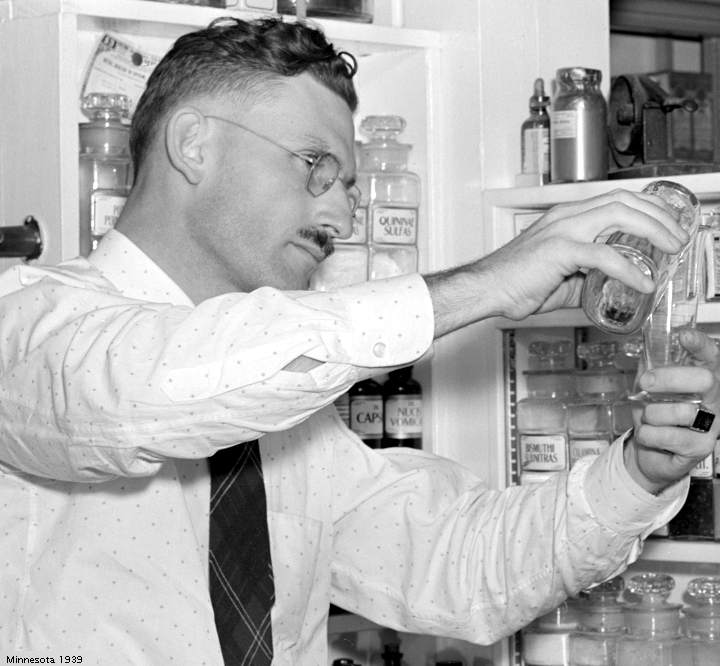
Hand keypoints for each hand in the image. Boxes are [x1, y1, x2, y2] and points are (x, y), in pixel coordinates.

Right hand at [479, 189, 686, 320]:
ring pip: (619, 213)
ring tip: (671, 248)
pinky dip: (629, 269)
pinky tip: (642, 282)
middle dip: (659, 214)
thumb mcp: (558, 280)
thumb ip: (583, 280)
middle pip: (624, 199)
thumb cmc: (512, 284)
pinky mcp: (559, 250)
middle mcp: (566, 217)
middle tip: (677, 236)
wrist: (485, 289)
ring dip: (653, 229)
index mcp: (565, 219)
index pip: (615, 200)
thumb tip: (603, 290)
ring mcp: (562, 230)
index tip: (666, 224)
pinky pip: (604, 255)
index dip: (647, 208)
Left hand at [624, 328, 719, 494]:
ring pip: (683, 411)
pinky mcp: (702, 448)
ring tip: (649, 419)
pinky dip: (648, 435)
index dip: (701, 345)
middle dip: (670, 378)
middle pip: (705, 380)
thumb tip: (647, 342)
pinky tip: (649, 436)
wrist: (650, 452)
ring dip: (652, 414)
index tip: (684, 336)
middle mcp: (715, 400)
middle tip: (645, 382)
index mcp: (704, 379)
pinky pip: (669, 436)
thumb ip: (651, 365)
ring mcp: (712, 425)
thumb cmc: (654, 415)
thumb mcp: (649, 387)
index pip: (711, 357)